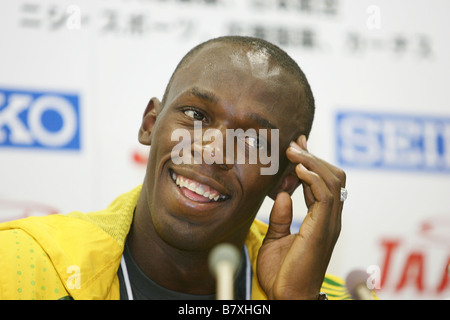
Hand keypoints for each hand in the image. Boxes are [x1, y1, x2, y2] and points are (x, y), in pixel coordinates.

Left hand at [257, 135, 345, 298]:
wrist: (287, 297)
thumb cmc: (282, 274)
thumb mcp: (276, 239)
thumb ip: (280, 217)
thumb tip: (281, 194)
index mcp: (321, 221)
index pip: (322, 184)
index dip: (311, 163)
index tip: (296, 147)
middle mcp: (330, 220)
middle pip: (333, 177)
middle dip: (314, 157)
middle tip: (294, 144)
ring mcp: (329, 224)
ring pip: (332, 182)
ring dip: (312, 162)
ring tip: (293, 151)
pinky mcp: (323, 230)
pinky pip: (325, 196)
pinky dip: (313, 178)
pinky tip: (298, 169)